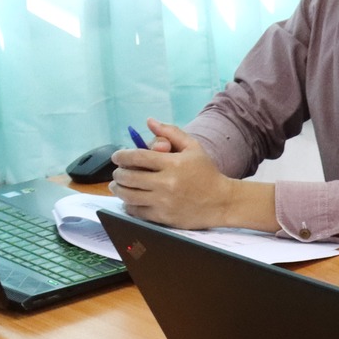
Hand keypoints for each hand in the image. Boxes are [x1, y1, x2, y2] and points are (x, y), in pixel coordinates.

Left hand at [111, 120, 254, 228]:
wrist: (221, 202)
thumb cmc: (206, 173)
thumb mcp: (193, 147)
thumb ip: (171, 132)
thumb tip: (149, 121)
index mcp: (173, 163)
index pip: (137, 156)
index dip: (121, 155)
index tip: (117, 156)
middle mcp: (167, 182)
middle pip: (129, 176)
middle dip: (118, 172)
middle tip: (119, 171)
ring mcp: (164, 201)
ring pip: (128, 194)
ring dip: (118, 188)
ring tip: (119, 185)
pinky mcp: (163, 216)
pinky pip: (135, 210)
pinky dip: (128, 204)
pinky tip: (131, 199)